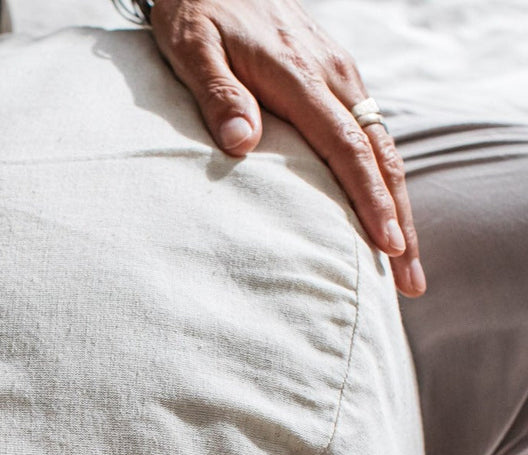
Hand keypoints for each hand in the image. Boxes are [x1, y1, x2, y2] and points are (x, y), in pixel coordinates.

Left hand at [148, 0, 425, 297]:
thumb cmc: (196, 13)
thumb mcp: (194, 50)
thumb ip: (219, 96)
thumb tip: (242, 145)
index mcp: (300, 75)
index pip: (345, 149)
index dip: (369, 200)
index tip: (386, 245)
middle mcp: (332, 75)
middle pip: (379, 156)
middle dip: (398, 220)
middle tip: (410, 279)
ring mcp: (338, 74)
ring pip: (380, 146)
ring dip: (396, 203)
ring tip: (403, 257)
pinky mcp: (334, 76)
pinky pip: (368, 131)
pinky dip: (381, 175)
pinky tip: (381, 208)